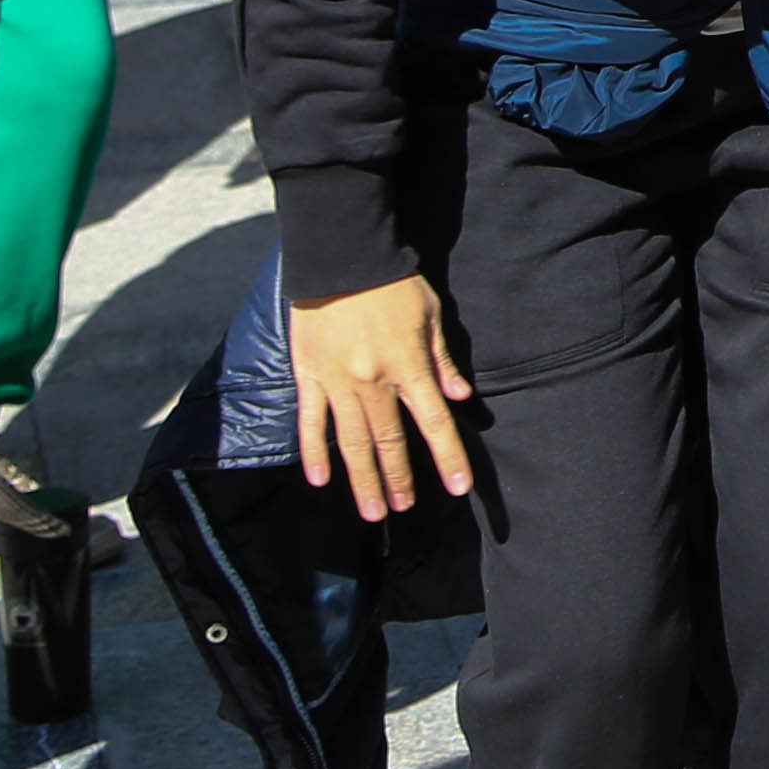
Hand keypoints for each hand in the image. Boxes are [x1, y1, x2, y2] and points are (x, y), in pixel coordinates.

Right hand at [287, 272, 475, 518]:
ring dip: (362, 479)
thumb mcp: (431, 314)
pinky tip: (320, 479)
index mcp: (408, 367)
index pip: (434, 423)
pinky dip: (314, 452)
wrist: (340, 256)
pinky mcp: (309, 375)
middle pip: (389, 441)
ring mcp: (337, 382)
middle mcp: (373, 383)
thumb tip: (460, 398)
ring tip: (371, 511)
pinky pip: (311, 422)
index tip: (460, 488)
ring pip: (350, 442)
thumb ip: (442, 361)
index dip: (449, 457)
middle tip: (401, 509)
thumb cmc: (392, 282)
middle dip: (398, 479)